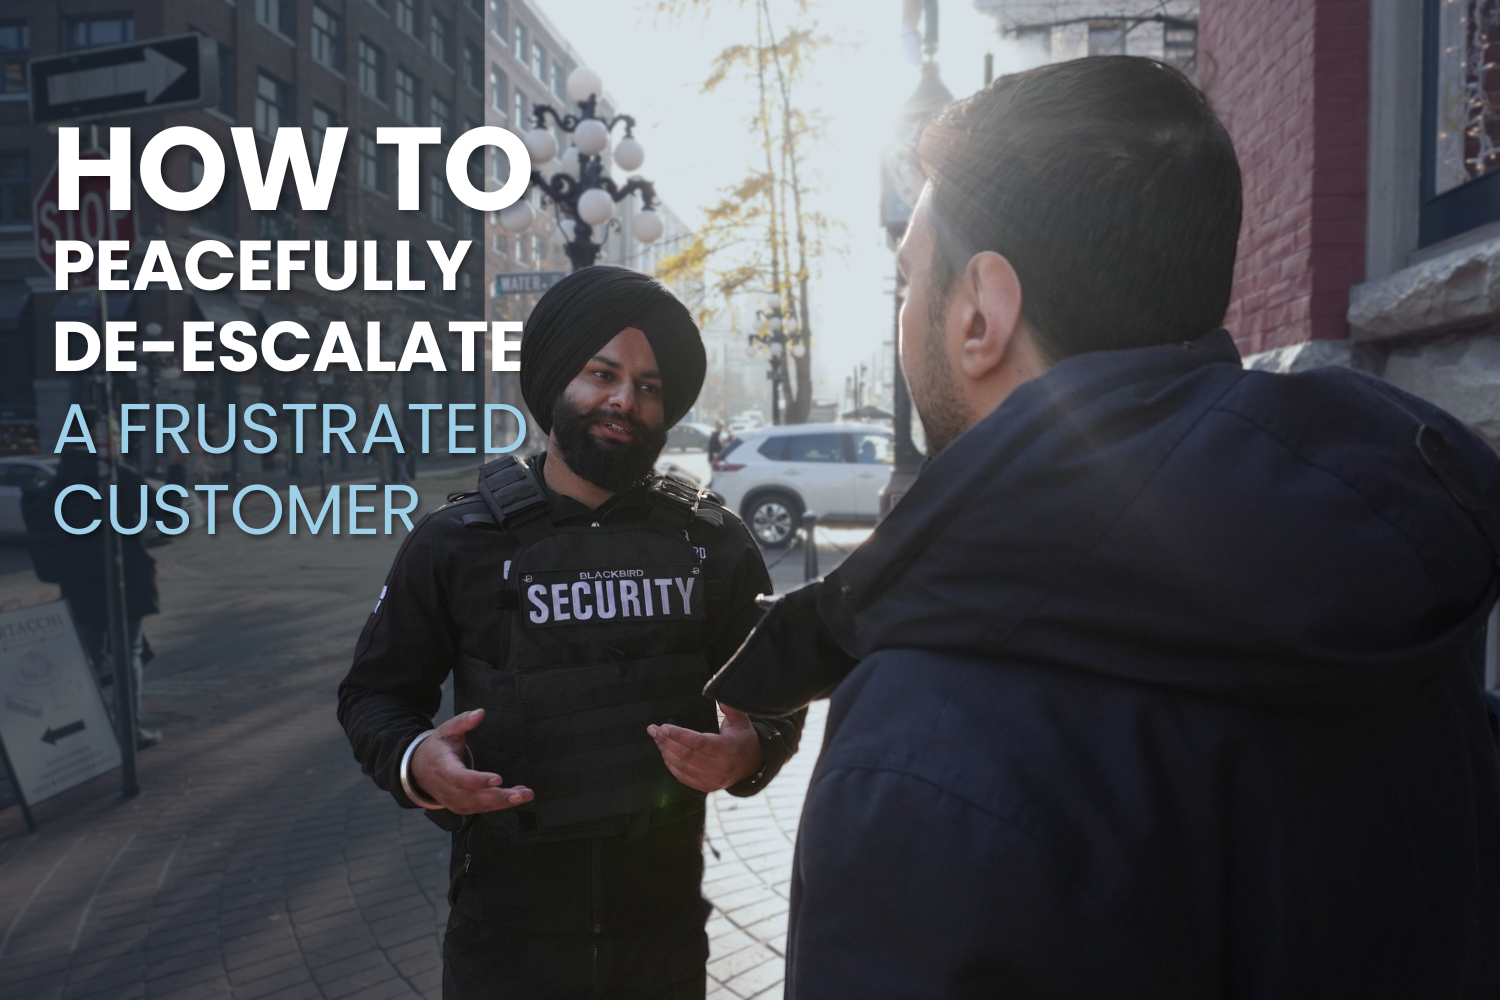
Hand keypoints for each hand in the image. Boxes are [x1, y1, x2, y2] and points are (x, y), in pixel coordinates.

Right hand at [409, 709, 533, 814]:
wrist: (419, 771)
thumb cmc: (437, 749)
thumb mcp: (446, 730)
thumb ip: (463, 722)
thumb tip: (480, 712)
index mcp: (444, 768)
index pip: (460, 778)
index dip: (478, 781)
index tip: (498, 779)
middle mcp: (449, 789)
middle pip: (475, 797)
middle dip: (499, 797)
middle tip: (521, 794)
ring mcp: (455, 801)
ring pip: (481, 805)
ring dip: (505, 802)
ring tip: (525, 795)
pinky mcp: (462, 807)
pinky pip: (482, 808)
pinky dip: (500, 804)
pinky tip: (517, 796)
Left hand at [649, 704, 763, 792]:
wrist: (753, 764)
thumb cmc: (744, 738)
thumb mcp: (742, 721)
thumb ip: (730, 708)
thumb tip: (717, 695)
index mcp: (728, 749)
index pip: (699, 742)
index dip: (679, 735)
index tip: (664, 727)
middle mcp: (720, 767)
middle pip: (687, 755)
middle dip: (667, 742)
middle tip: (653, 730)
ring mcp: (713, 779)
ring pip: (683, 767)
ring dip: (667, 753)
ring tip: (657, 740)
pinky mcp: (707, 787)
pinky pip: (684, 778)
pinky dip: (672, 766)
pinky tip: (665, 754)